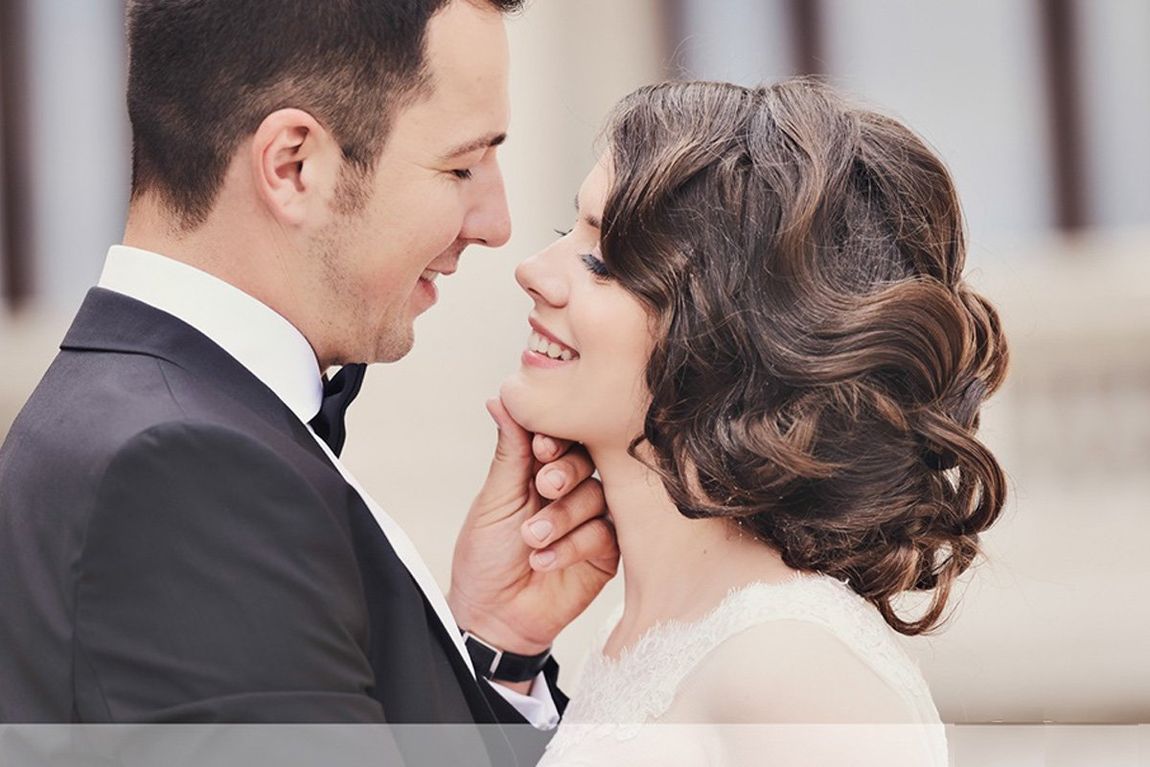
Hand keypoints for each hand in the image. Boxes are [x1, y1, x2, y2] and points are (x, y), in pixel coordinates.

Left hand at [448, 397, 618, 654]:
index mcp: (541, 468)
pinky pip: (605, 533)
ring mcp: (592, 518)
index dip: (556, 437)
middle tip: (543, 487)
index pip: (563, 435)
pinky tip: (544, 559)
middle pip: (589, 459)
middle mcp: (572, 488)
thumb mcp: (495, 499)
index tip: (541, 446)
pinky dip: (573, 545)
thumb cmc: (486, 557)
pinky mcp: (607, 551)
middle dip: (565, 472)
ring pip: (598, 496)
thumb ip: (509, 450)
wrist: (494, 617)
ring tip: (531, 538)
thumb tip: (502, 398)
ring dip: (562, 516)